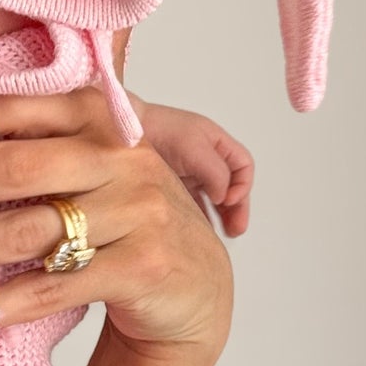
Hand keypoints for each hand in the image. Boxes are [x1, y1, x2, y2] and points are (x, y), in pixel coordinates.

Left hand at [0, 87, 235, 358]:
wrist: (196, 287)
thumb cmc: (123, 220)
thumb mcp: (92, 165)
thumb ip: (36, 141)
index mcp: (102, 117)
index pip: (14, 112)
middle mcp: (124, 158)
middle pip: (15, 169)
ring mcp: (139, 212)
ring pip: (30, 232)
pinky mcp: (143, 267)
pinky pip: (55, 285)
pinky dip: (6, 302)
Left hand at [133, 100, 253, 235]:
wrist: (122, 131)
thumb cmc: (158, 130)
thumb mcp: (194, 146)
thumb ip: (215, 172)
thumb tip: (225, 198)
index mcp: (217, 144)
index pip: (243, 167)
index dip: (242, 185)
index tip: (229, 200)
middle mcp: (206, 160)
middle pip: (232, 187)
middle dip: (236, 208)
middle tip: (235, 229)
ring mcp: (190, 175)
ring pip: (214, 199)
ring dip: (220, 217)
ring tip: (220, 235)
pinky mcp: (173, 188)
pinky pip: (193, 206)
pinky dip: (199, 218)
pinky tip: (198, 231)